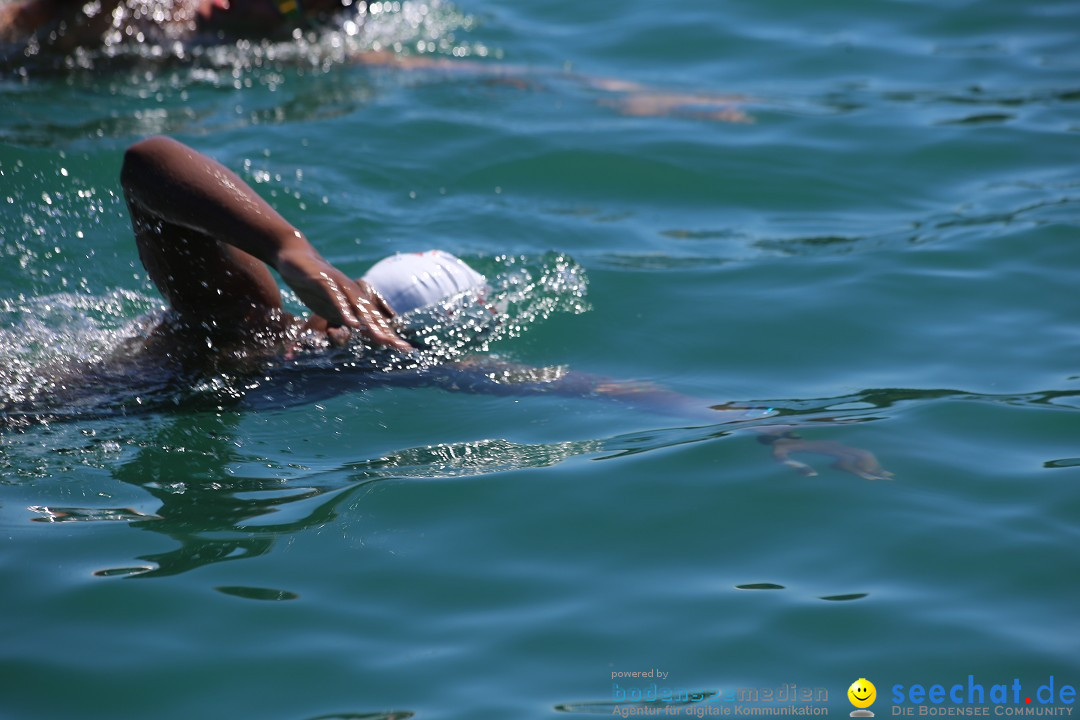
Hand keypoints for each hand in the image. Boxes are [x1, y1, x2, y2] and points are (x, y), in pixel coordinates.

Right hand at [275, 245, 411, 351]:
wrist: (295, 257)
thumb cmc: (315, 285)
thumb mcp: (330, 306)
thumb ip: (344, 317)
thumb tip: (357, 330)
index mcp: (354, 302)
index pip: (374, 321)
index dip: (389, 335)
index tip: (405, 350)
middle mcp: (352, 294)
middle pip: (372, 316)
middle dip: (387, 332)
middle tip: (402, 347)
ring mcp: (340, 286)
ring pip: (359, 307)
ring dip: (371, 324)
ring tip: (383, 340)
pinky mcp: (325, 281)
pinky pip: (337, 298)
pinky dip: (345, 310)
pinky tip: (352, 323)